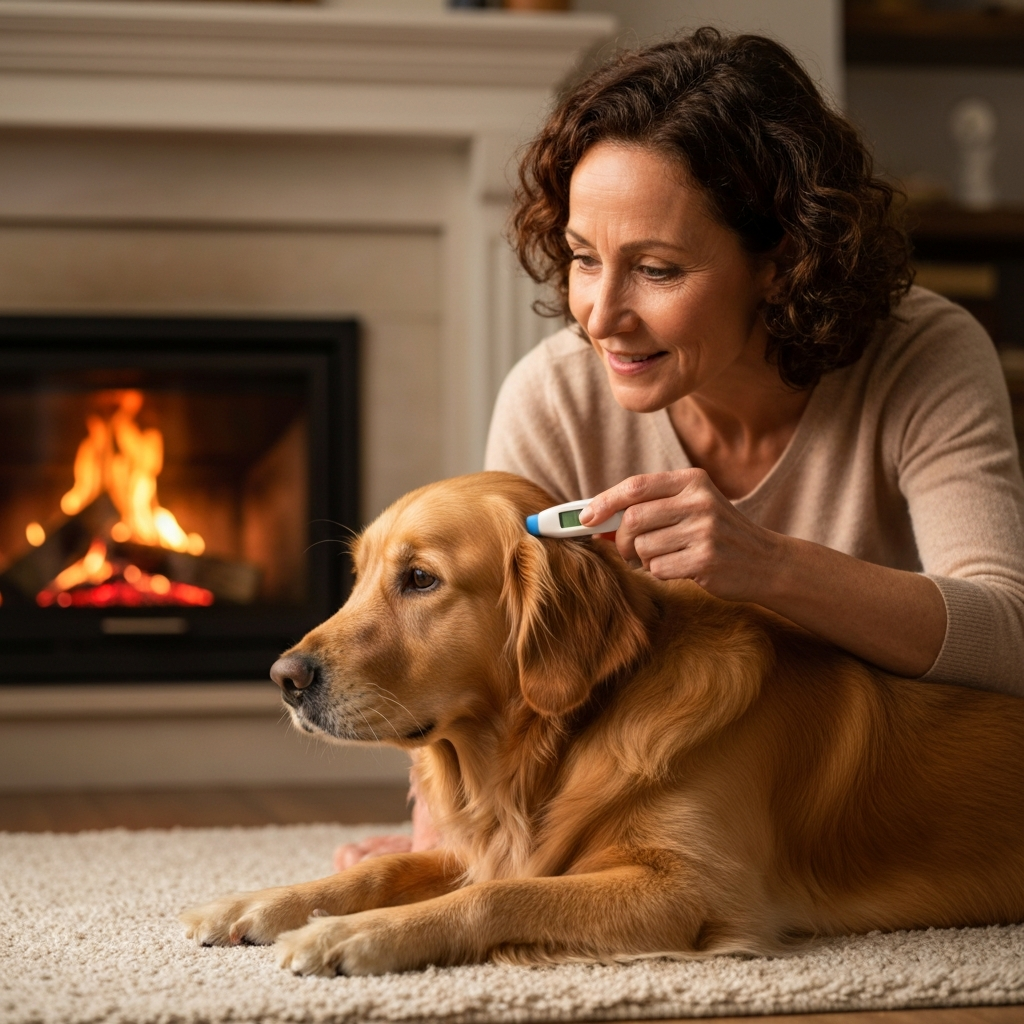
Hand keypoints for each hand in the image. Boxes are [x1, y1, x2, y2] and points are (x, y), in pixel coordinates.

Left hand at [580, 470, 781, 603]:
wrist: (766, 561)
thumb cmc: (717, 533)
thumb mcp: (692, 506)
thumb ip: (651, 506)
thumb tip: (596, 518)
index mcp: (692, 481)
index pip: (635, 487)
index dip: (604, 502)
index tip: (585, 518)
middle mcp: (699, 501)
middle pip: (633, 519)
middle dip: (622, 539)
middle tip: (628, 549)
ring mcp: (704, 531)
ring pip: (643, 547)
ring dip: (644, 559)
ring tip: (667, 557)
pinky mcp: (706, 560)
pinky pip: (658, 569)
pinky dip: (660, 573)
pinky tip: (681, 568)